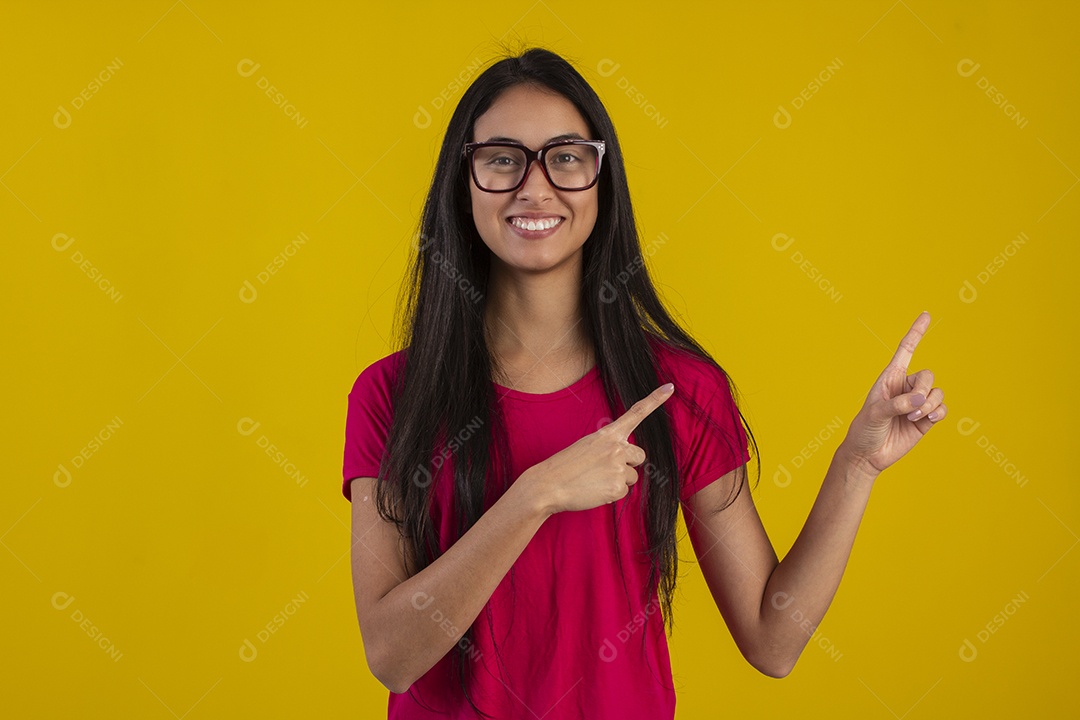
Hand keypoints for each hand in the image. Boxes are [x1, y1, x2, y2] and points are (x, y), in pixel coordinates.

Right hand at [521, 383, 674, 514]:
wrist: (548, 484)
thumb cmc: (566, 466)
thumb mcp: (587, 447)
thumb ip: (608, 447)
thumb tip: (624, 462)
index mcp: (607, 434)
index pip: (636, 413)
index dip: (655, 400)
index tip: (669, 388)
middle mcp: (616, 447)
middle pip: (639, 456)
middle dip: (628, 464)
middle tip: (604, 469)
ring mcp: (618, 467)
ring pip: (632, 477)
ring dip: (617, 481)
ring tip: (594, 480)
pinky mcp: (617, 487)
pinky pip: (623, 492)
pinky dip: (610, 494)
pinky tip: (594, 490)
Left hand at [840, 311, 947, 475]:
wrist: (868, 455)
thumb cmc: (865, 429)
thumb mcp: (875, 413)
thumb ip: (897, 404)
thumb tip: (921, 400)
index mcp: (890, 378)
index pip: (906, 350)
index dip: (916, 332)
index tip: (926, 314)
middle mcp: (906, 387)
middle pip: (928, 375)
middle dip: (923, 391)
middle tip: (911, 408)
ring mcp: (917, 403)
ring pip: (937, 393)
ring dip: (929, 405)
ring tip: (912, 418)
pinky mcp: (926, 419)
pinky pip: (942, 408)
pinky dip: (938, 413)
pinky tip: (927, 420)